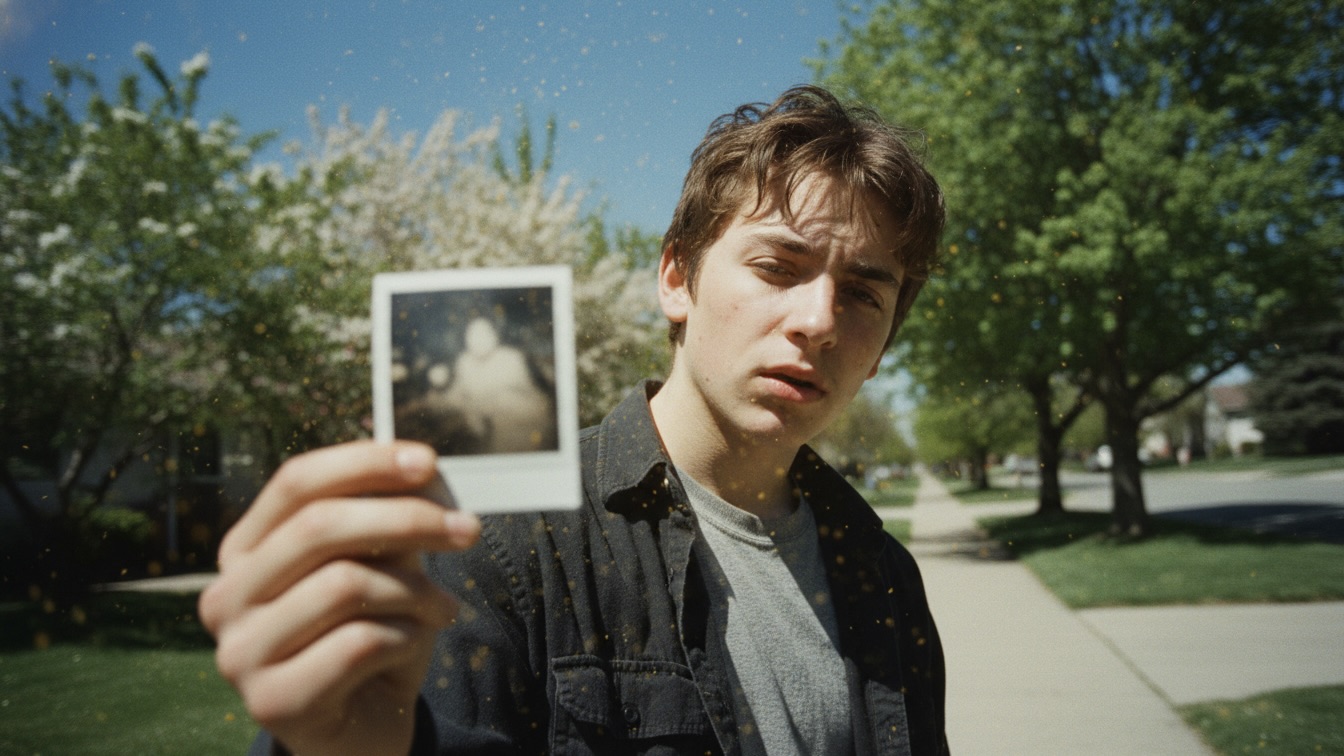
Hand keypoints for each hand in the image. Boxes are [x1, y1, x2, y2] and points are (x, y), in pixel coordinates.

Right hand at [198, 441, 480, 755]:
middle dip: (407, 519)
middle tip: (468, 530)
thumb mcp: (382, 570)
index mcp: (245, 551)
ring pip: (344, 585)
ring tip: (443, 607)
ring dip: (415, 590)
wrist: (360, 734)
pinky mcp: (271, 702)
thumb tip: (424, 473)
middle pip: (319, 527)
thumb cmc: (370, 640)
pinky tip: (413, 644)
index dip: (363, 462)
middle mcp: (226, 596)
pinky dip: (405, 637)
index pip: (295, 483)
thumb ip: (388, 523)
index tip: (427, 460)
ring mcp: (240, 652)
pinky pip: (358, 644)